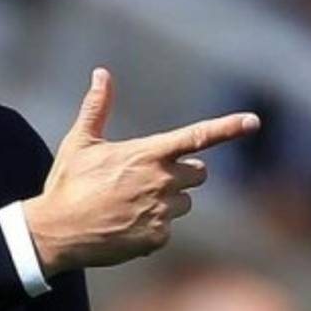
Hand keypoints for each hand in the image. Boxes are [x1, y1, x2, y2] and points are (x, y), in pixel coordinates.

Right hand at [23, 68, 258, 277]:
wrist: (56, 232)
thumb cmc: (68, 184)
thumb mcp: (80, 143)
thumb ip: (97, 107)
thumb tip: (101, 73)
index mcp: (148, 154)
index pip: (197, 137)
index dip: (228, 127)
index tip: (253, 121)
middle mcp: (161, 181)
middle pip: (198, 173)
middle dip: (182, 173)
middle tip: (148, 177)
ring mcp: (162, 212)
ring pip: (186, 203)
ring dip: (169, 201)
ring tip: (131, 203)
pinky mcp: (158, 238)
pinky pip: (169, 228)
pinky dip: (152, 226)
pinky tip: (125, 224)